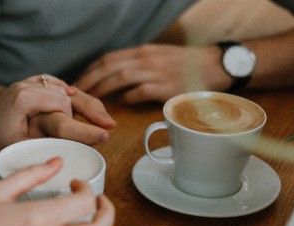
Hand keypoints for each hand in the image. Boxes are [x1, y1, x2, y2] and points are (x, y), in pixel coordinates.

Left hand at [0, 75, 115, 163]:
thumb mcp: (22, 147)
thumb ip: (47, 143)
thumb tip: (74, 150)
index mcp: (24, 98)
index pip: (63, 105)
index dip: (82, 123)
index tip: (101, 135)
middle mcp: (26, 85)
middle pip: (67, 93)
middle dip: (90, 109)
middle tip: (110, 125)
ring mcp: (27, 83)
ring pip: (64, 88)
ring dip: (83, 102)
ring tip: (103, 117)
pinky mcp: (29, 85)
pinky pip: (55, 85)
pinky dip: (69, 92)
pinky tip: (82, 100)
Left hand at [74, 44, 230, 103]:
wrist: (217, 66)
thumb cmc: (188, 66)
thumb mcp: (160, 58)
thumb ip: (140, 66)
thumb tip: (118, 80)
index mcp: (143, 52)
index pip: (109, 58)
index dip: (91, 70)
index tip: (78, 82)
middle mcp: (147, 59)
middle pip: (109, 66)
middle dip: (89, 80)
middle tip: (76, 94)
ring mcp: (157, 72)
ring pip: (121, 76)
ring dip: (103, 89)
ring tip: (91, 101)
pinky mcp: (167, 86)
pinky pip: (141, 91)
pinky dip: (128, 97)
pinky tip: (120, 105)